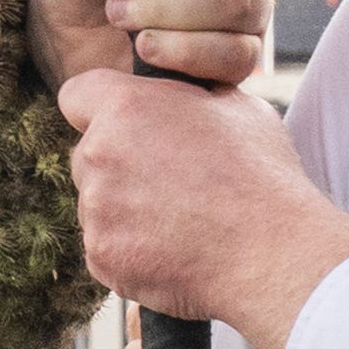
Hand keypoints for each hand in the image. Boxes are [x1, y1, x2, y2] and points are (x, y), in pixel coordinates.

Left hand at [61, 70, 348, 348]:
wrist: (273, 252)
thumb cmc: (262, 176)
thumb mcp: (237, 108)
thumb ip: (190, 95)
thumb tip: (184, 92)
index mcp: (126, 107)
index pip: (76, 95)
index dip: (97, 109)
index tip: (121, 125)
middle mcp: (99, 154)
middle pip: (87, 155)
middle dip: (117, 166)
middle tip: (169, 184)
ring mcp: (96, 209)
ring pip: (96, 204)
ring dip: (124, 210)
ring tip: (181, 221)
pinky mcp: (101, 255)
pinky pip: (106, 247)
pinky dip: (131, 250)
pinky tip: (174, 250)